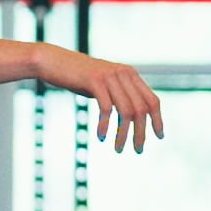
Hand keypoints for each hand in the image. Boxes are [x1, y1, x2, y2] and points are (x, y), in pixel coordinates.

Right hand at [38, 47, 163, 152]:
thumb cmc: (76, 76)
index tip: (159, 137)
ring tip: (119, 149)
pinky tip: (101, 137)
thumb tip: (130, 115)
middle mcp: (123, 73)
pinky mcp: (95, 80)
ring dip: (123, 134)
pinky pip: (106, 108)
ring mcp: (110, 76)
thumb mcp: (103, 84)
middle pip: (142, 109)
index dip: (158, 120)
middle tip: (138, 150)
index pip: (152, 100)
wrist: (52, 60)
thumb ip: (117, 94)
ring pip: (127, 111)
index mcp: (129, 74)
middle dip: (141, 132)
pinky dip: (105, 125)